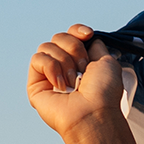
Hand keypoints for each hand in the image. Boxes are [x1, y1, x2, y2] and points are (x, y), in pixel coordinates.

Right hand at [28, 25, 124, 139]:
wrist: (94, 112)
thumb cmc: (104, 92)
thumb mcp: (107, 62)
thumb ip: (96, 46)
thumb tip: (88, 37)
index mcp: (82, 61)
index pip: (72, 35)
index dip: (77, 31)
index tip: (87, 35)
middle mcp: (65, 66)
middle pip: (60, 37)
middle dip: (75, 49)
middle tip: (84, 68)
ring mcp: (49, 74)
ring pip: (47, 46)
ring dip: (65, 62)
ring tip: (74, 81)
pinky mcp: (36, 83)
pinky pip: (37, 59)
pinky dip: (52, 69)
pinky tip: (60, 85)